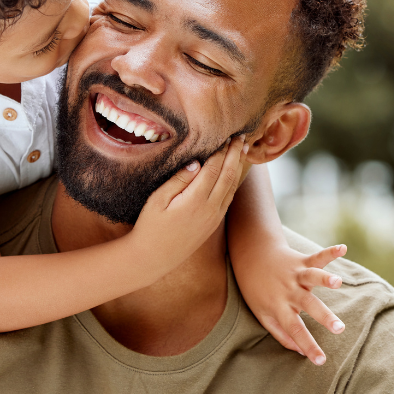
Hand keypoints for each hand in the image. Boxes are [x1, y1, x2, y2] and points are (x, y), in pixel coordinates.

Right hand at [130, 135, 247, 264]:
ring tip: (243, 150)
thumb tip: (197, 163)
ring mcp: (214, 218)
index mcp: (195, 200)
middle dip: (236, 155)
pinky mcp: (214, 224)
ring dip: (238, 167)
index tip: (226, 136)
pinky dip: (234, 181)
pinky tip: (234, 172)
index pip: (214, 169)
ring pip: (232, 187)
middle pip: (228, 175)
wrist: (153, 258)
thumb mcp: (158, 200)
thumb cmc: (150, 226)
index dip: (221, 151)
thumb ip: (178, 180)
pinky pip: (229, 198)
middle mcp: (210, 209)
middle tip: (241, 137)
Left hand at [237, 243, 348, 364]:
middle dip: (324, 316)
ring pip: (312, 277)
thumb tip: (301, 353)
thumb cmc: (257, 290)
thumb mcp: (263, 315)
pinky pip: (317, 257)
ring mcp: (295, 274)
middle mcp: (289, 291)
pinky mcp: (301, 261)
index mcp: (279, 307)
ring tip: (338, 282)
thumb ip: (281, 334)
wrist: (251, 257)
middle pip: (308, 305)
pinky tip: (343, 248)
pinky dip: (330, 252)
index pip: (294, 330)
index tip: (321, 361)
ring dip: (325, 278)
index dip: (308, 346)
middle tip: (339, 328)